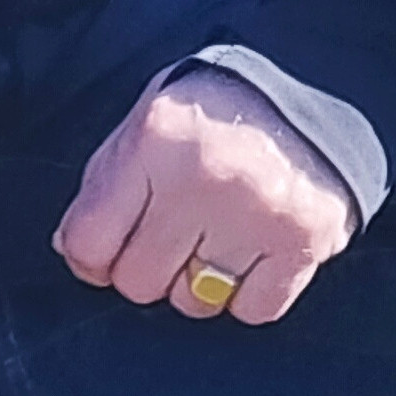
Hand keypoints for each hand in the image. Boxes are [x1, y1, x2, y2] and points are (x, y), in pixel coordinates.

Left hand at [53, 63, 358, 324]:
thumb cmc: (219, 107)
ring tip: (215, 236)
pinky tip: (251, 252)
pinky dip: (248, 294)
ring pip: (194, 303)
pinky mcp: (304, 241)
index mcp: (155, 140)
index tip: (108, 249)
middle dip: (147, 266)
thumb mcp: (148, 121)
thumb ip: (105, 185)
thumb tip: (75, 253)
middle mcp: (205, 178)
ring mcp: (257, 213)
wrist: (319, 84)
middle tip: (171, 233)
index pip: (90, 243)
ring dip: (197, 283)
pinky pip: (253, 311)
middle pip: (139, 282)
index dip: (92, 256)